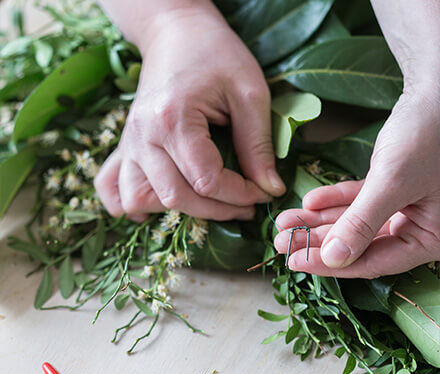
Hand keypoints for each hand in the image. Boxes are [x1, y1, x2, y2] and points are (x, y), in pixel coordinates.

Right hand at [94, 4, 284, 221]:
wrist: (175, 32)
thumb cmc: (216, 54)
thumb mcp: (249, 93)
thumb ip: (258, 145)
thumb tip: (270, 188)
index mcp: (173, 119)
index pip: (207, 180)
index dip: (240, 195)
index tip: (263, 192)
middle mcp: (143, 136)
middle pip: (175, 197)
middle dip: (217, 210)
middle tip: (246, 205)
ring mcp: (129, 142)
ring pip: (142, 199)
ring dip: (178, 211)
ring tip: (209, 204)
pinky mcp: (125, 145)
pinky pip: (113, 188)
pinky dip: (133, 204)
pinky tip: (154, 208)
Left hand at [274, 88, 439, 277]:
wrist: (439, 89)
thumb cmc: (429, 134)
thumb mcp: (393, 182)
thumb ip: (362, 223)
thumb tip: (332, 259)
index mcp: (430, 237)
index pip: (373, 262)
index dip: (330, 264)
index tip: (294, 262)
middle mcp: (418, 226)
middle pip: (358, 244)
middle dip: (316, 241)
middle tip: (280, 242)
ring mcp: (403, 207)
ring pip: (353, 221)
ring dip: (317, 220)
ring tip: (283, 222)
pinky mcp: (390, 187)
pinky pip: (357, 200)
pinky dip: (333, 199)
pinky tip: (309, 200)